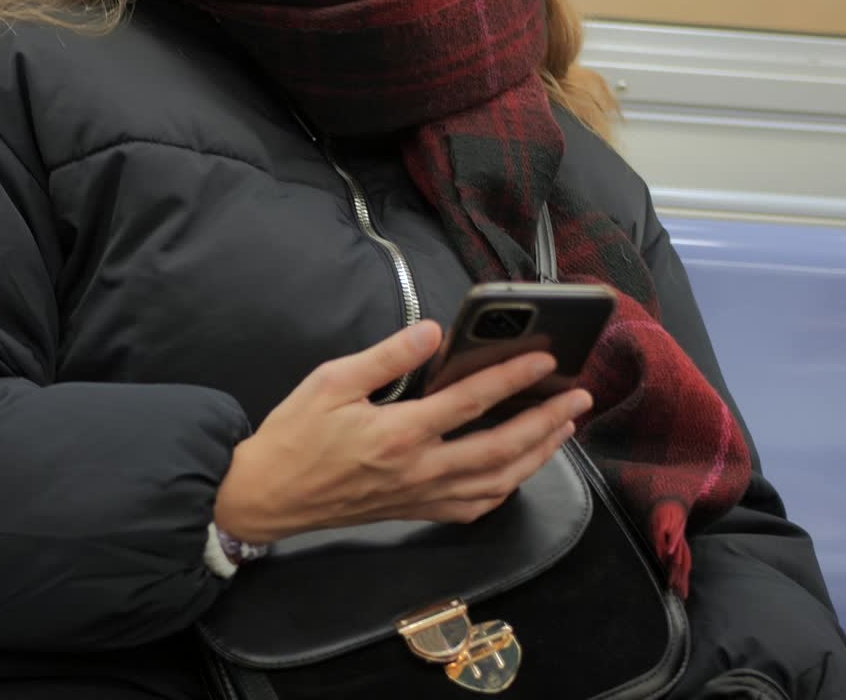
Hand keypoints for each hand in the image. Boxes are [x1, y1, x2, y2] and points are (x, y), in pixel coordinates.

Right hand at [214, 321, 591, 543]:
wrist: (267, 497)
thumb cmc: (294, 436)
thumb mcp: (330, 383)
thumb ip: (385, 357)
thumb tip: (433, 333)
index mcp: (398, 434)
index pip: (470, 402)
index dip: (512, 378)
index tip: (544, 359)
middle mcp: (418, 470)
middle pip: (500, 448)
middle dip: (546, 422)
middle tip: (578, 398)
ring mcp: (420, 496)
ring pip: (496, 483)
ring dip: (537, 456)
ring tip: (563, 430)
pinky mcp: (415, 512)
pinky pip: (474, 507)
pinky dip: (505, 489)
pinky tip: (518, 471)